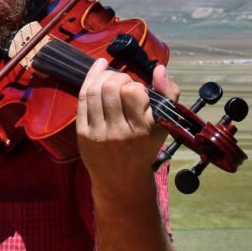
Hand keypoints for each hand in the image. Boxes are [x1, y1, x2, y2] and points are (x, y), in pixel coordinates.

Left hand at [76, 58, 179, 201]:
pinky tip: (97, 73)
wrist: (121, 181)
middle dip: (118, 77)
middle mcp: (119, 133)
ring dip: (103, 77)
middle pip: (112, 88)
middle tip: (123, 83)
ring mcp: (98, 134)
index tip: (138, 91)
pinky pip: (82, 100)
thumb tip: (159, 69)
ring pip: (94, 91)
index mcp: (143, 131)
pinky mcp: (83, 134)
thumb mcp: (164, 124)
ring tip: (111, 79)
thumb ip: (168, 94)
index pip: (133, 92)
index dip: (135, 85)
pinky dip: (89, 81)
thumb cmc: (145, 148)